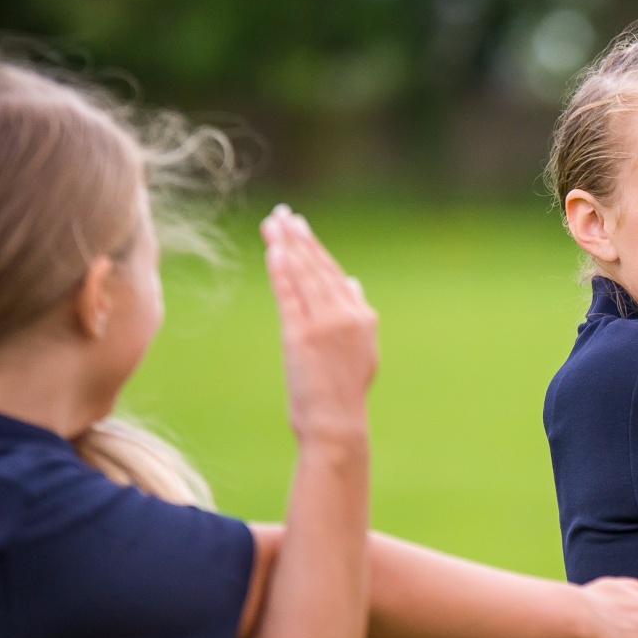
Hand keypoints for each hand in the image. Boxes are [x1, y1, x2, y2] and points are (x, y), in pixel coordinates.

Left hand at [261, 207, 378, 444]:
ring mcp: (326, 324)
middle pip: (318, 267)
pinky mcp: (302, 336)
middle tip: (283, 214)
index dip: (315, 249)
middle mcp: (348, 315)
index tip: (299, 229)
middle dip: (299, 238)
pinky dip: (281, 271)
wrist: (336, 424)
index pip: (335, 274)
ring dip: (288, 245)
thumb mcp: (360, 350)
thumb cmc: (343, 392)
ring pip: (304, 275)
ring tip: (274, 223)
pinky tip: (274, 251)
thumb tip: (351, 281)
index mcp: (364, 317)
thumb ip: (356, 314)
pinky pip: (290, 295)